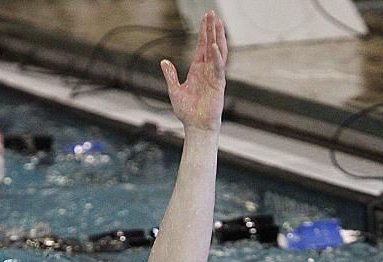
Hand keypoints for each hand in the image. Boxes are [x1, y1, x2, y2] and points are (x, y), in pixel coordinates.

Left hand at [160, 11, 227, 131]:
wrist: (196, 126)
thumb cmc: (187, 112)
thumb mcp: (174, 90)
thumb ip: (171, 75)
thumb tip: (164, 62)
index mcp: (197, 69)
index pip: (202, 46)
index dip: (203, 32)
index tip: (205, 18)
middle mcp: (207, 70)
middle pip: (210, 44)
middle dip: (211, 29)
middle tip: (212, 13)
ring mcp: (214, 75)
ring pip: (218, 52)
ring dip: (218, 37)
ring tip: (218, 23)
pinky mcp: (218, 84)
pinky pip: (218, 68)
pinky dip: (217, 57)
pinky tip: (215, 46)